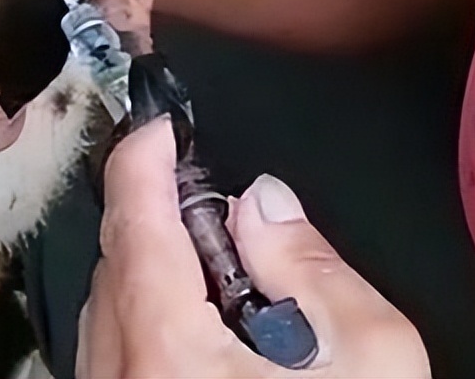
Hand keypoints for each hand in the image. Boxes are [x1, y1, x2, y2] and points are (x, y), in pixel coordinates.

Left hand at [79, 117, 429, 378]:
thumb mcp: (367, 361)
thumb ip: (312, 267)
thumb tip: (262, 202)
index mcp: (161, 340)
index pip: (133, 213)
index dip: (145, 153)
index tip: (161, 120)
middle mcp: (112, 368)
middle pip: (115, 259)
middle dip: (155, 214)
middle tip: (216, 205)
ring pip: (107, 307)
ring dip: (150, 271)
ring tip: (222, 279)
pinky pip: (112, 350)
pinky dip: (144, 319)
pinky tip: (201, 337)